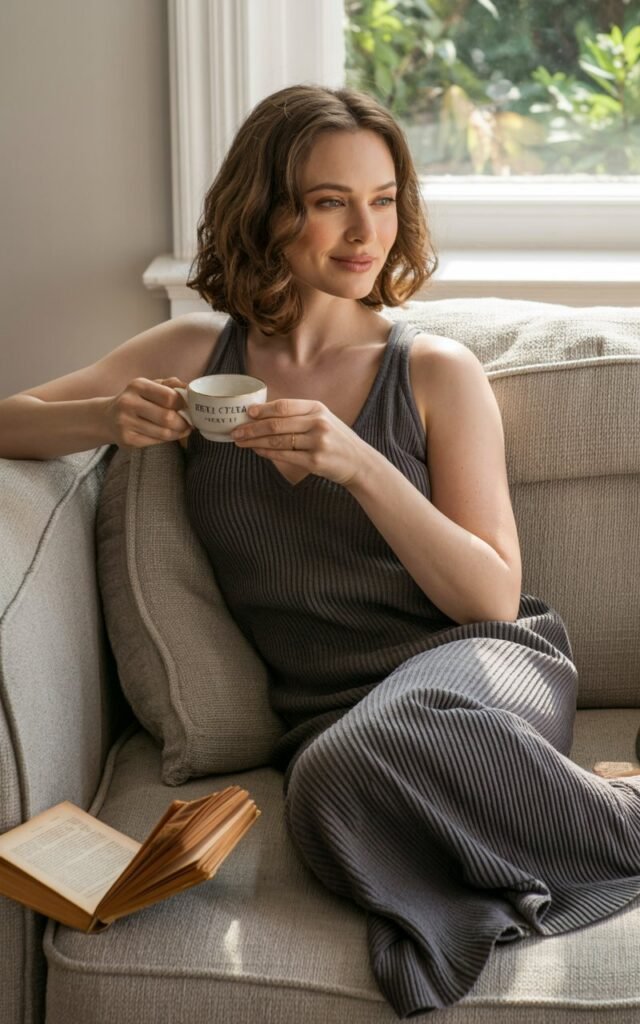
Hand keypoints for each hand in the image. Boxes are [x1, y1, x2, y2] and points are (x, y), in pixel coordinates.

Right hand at [104, 377, 192, 448]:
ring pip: (164, 433)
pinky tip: (169, 435)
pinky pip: (156, 442)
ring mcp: (126, 423)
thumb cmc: (136, 399)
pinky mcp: (127, 440)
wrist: (107, 418)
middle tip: (189, 423)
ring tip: (182, 430)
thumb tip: (188, 388)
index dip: (183, 404)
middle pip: (167, 417)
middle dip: (183, 422)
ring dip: (178, 433)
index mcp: (137, 385)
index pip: (169, 396)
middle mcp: (128, 403)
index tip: (188, 407)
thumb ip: (169, 385)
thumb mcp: (149, 386)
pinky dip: (167, 440)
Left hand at [229, 398, 371, 486]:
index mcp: (317, 409)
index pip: (284, 406)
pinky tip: (257, 451)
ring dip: (255, 442)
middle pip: (277, 425)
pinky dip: (267, 453)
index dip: (262, 409)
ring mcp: (317, 443)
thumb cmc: (336, 439)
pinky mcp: (315, 462)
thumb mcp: (323, 419)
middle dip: (252, 428)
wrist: (359, 462)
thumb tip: (264, 414)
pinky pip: (284, 456)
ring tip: (241, 442)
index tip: (246, 413)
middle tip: (236, 431)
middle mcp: (318, 424)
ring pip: (278, 441)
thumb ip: (299, 414)